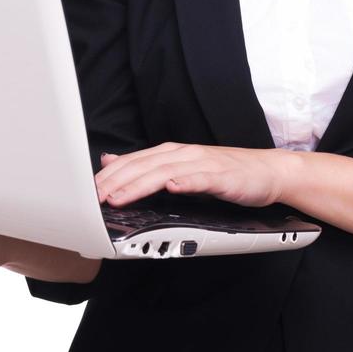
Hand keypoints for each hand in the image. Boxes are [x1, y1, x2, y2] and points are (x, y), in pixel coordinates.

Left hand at [95, 142, 292, 208]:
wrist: (268, 172)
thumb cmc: (225, 173)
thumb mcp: (181, 166)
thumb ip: (147, 166)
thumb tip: (111, 161)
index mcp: (171, 153)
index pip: (133, 161)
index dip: (108, 176)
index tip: (84, 191)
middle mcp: (184, 154)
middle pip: (143, 166)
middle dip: (115, 182)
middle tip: (92, 198)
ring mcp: (204, 164)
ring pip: (166, 172)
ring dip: (140, 184)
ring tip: (119, 196)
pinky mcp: (223, 177)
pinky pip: (202, 179)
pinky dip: (186, 182)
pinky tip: (173, 187)